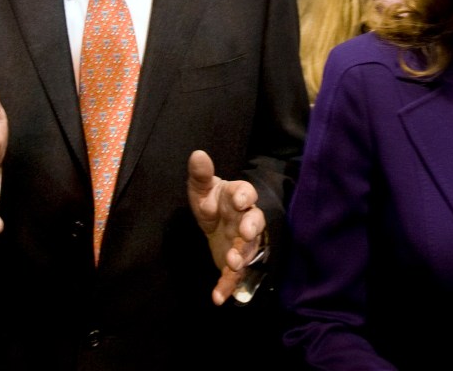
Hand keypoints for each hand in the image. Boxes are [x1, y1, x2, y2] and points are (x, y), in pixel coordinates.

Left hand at [187, 149, 265, 304]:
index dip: (245, 196)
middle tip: (245, 232)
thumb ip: (201, 174)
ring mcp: (243, 242)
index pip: (246, 193)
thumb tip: (197, 154)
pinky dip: (228, 286)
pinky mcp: (236, 262)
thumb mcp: (202, 188)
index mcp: (238, 197)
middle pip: (254, 222)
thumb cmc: (212, 201)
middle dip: (251, 227)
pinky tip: (218, 297)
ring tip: (232, 263)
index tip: (239, 199)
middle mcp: (245, 219)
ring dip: (241, 257)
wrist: (214, 223)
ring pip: (248, 249)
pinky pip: (235, 275)